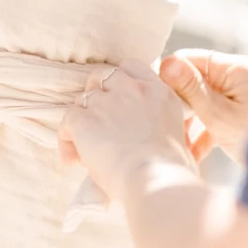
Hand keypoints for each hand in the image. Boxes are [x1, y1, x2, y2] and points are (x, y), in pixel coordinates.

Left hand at [58, 59, 194, 204]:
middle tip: (97, 119)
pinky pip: (67, 120)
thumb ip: (164, 125)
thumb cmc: (172, 171)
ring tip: (84, 148)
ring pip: (83, 100)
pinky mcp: (85, 119)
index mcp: (158, 92)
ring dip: (82, 119)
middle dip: (97, 93)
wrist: (156, 181)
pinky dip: (67, 139)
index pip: (131, 67)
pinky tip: (74, 160)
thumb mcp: (181, 138)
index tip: (117, 97)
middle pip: (103, 75)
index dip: (120, 80)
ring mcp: (107, 102)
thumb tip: (156, 136)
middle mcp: (132, 89)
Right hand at [159, 51, 247, 164]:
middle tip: (165, 128)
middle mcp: (236, 77)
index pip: (189, 60)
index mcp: (234, 68)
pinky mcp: (237, 116)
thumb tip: (167, 64)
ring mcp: (237, 96)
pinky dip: (201, 135)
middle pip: (193, 82)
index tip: (158, 102)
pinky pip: (211, 119)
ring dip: (187, 124)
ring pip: (200, 103)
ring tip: (176, 145)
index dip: (170, 78)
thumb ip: (192, 89)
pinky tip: (191, 155)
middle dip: (178, 105)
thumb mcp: (218, 114)